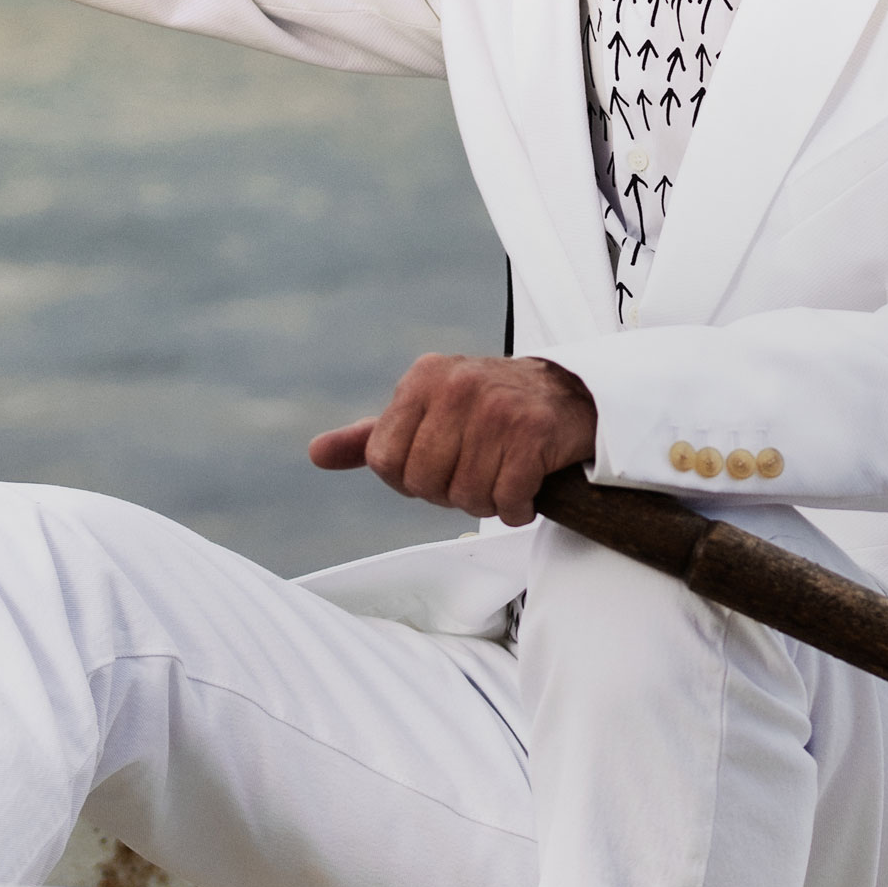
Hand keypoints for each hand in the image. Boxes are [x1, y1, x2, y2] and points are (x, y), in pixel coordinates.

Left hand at [309, 355, 596, 528]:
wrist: (570, 394)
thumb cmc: (490, 409)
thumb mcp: (426, 411)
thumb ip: (372, 436)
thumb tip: (317, 454)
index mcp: (422, 379)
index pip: (383, 461)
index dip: (409, 480)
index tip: (439, 467)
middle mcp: (456, 386)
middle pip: (423, 483)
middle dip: (449, 493)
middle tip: (476, 473)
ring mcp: (496, 408)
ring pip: (466, 495)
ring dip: (488, 501)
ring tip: (503, 476)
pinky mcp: (533, 431)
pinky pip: (507, 499)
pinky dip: (518, 507)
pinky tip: (526, 486)